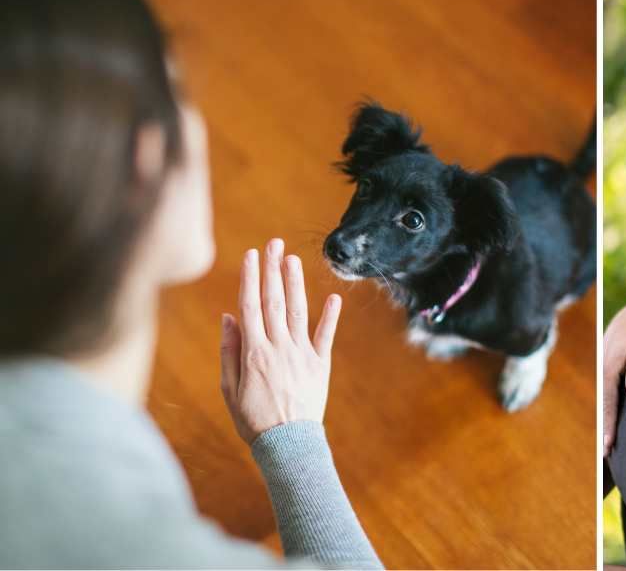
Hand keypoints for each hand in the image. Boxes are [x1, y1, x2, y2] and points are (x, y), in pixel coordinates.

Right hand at [219, 238, 341, 444]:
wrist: (287, 445)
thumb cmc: (253, 419)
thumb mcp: (229, 388)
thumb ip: (229, 350)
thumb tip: (229, 316)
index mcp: (253, 352)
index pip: (250, 306)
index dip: (251, 278)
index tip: (251, 255)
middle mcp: (278, 348)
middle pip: (273, 301)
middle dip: (273, 270)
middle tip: (274, 243)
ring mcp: (301, 354)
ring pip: (297, 312)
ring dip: (296, 283)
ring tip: (294, 259)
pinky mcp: (320, 365)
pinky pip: (325, 336)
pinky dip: (330, 316)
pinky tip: (333, 296)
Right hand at [602, 301, 625, 454]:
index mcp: (609, 374)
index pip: (609, 405)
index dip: (609, 426)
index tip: (609, 444)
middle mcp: (602, 377)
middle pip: (602, 410)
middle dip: (604, 432)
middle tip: (605, 456)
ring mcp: (603, 377)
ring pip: (604, 406)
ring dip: (606, 425)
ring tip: (608, 447)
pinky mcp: (608, 377)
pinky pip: (607, 399)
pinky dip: (608, 414)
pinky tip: (612, 426)